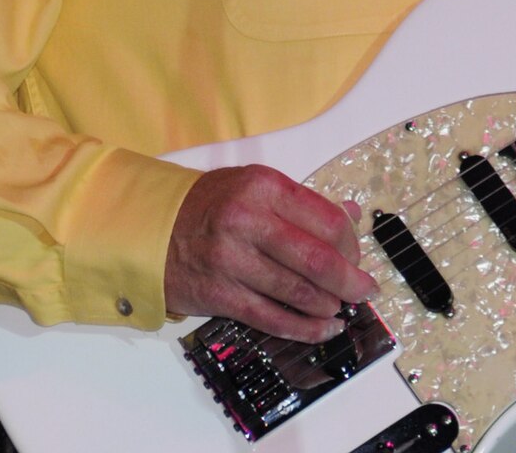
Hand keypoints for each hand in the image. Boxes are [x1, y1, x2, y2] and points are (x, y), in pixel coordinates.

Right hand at [163, 165, 377, 341]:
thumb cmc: (210, 206)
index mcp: (264, 187)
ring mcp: (231, 259)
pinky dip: (303, 328)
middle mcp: (247, 220)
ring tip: (340, 308)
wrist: (150, 230)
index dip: (351, 244)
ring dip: (328, 305)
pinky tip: (322, 328)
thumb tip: (351, 216)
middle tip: (364, 290)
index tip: (357, 257)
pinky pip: (271, 318)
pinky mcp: (219, 294)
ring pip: (298, 292)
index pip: (327, 220)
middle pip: (317, 259)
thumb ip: (303, 203)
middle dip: (350, 281)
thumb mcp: (255, 187)